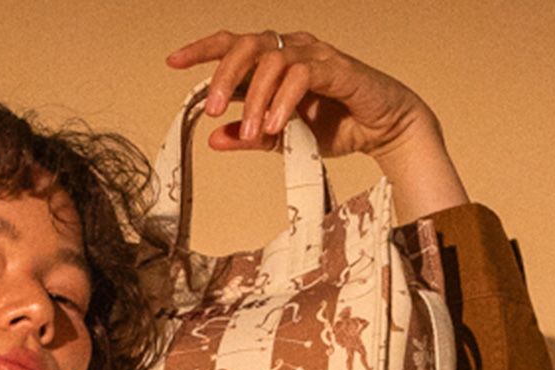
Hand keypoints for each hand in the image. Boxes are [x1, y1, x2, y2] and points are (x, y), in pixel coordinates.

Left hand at [165, 28, 469, 220]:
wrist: (382, 129)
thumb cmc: (334, 126)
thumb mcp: (281, 138)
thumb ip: (249, 136)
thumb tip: (213, 139)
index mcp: (272, 63)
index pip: (232, 46)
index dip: (202, 51)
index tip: (172, 62)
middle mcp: (290, 50)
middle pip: (246, 45)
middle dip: (223, 75)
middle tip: (210, 109)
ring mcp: (313, 55)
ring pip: (271, 61)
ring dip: (255, 98)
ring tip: (252, 132)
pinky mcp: (335, 67)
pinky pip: (301, 75)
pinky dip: (283, 100)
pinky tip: (275, 126)